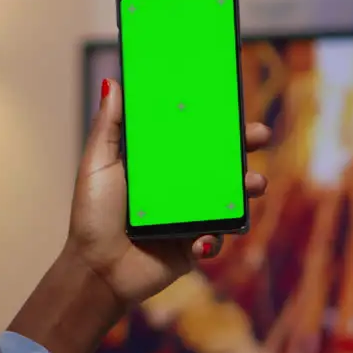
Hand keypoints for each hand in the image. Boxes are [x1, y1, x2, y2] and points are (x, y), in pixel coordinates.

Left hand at [65, 78, 269, 305]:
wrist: (96, 270)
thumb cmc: (92, 216)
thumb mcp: (97, 164)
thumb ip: (108, 126)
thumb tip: (113, 82)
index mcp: (159, 163)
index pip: (193, 135)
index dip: (215, 120)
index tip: (232, 103)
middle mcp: (179, 187)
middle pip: (220, 161)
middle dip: (245, 146)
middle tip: (260, 135)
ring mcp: (191, 215)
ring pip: (230, 197)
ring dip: (248, 187)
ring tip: (254, 184)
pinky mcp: (195, 244)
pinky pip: (219, 237)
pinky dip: (217, 237)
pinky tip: (202, 239)